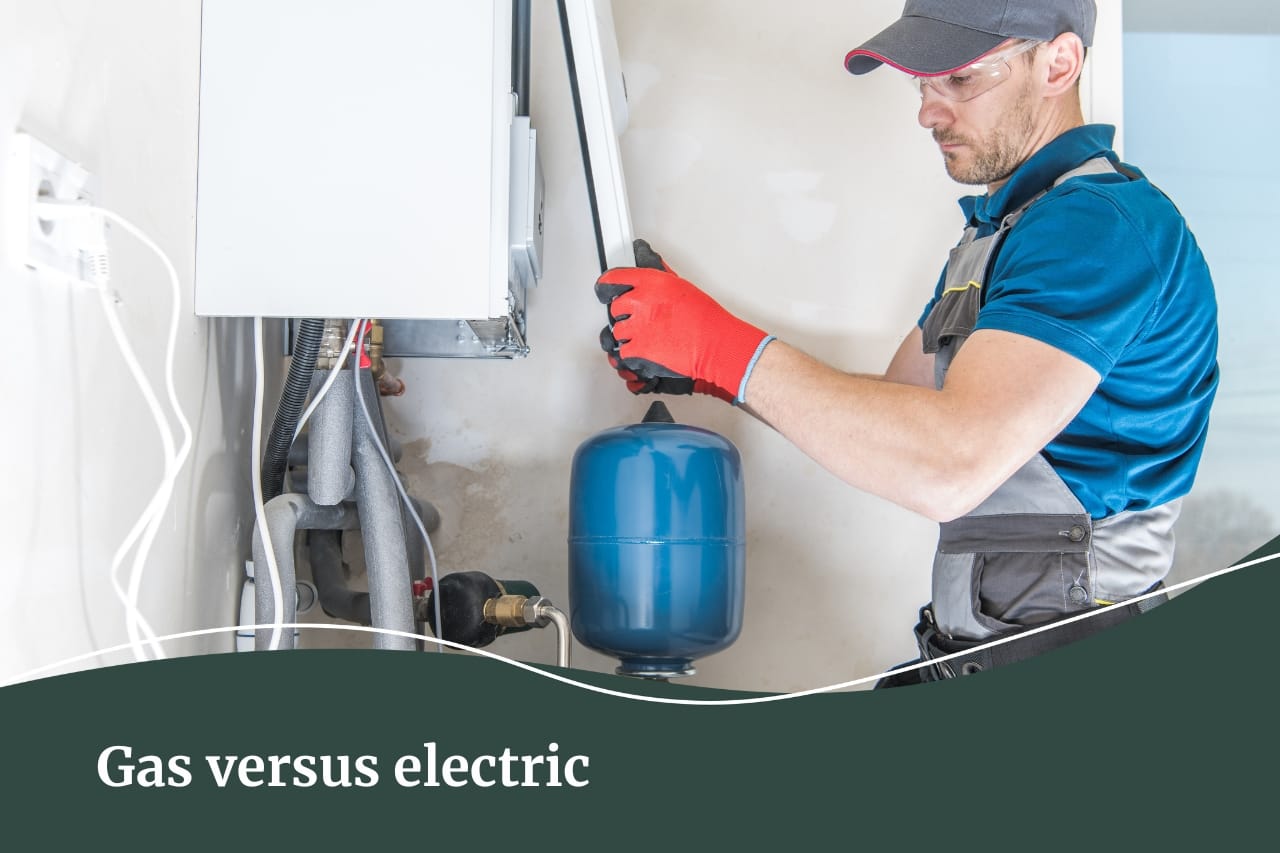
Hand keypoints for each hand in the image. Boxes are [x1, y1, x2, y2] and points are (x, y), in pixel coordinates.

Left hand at [595, 239, 773, 403]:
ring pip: (618, 332)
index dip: (606, 286)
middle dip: (626, 316)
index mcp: (651, 282)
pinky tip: (649, 351)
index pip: (614, 279)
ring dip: (629, 337)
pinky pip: (623, 352)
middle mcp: (641, 301)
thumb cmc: (705, 319)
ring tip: (650, 338)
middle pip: (615, 308)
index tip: (604, 290)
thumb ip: (660, 277)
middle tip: (643, 322)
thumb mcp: (682, 287)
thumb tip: (649, 260)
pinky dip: (633, 356)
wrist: (714, 344)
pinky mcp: (637, 349)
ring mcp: (637, 326)